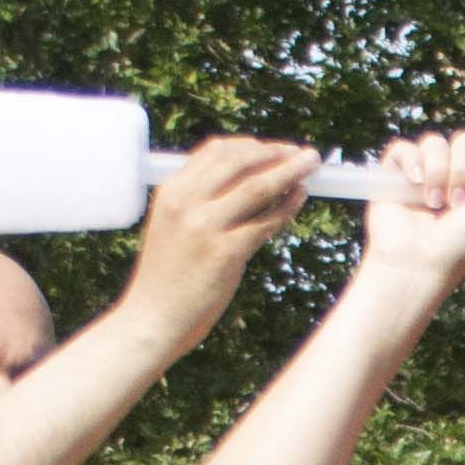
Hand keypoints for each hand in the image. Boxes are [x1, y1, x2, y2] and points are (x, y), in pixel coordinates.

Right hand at [123, 134, 319, 350]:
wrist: (152, 318)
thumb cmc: (166, 277)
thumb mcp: (171, 226)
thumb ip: (198, 201)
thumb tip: (247, 179)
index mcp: (171, 192)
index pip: (215, 151)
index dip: (251, 146)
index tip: (274, 149)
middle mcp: (187, 203)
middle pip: (239, 162)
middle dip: (275, 153)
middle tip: (300, 153)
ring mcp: (205, 227)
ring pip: (258, 187)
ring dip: (290, 171)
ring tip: (311, 164)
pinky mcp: (225, 253)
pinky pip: (266, 222)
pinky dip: (287, 206)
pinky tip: (299, 198)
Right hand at [348, 125, 464, 304]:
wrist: (416, 264)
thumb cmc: (459, 245)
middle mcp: (455, 175)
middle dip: (463, 170)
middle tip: (456, 202)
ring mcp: (425, 173)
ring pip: (435, 142)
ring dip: (438, 172)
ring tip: (433, 203)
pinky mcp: (395, 174)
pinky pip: (405, 147)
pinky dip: (411, 162)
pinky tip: (414, 184)